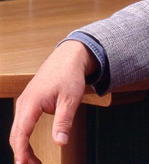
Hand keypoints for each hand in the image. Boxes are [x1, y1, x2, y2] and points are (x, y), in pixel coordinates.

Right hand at [10, 40, 98, 163]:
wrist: (69, 57)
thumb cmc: (70, 75)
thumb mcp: (70, 99)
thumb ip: (64, 121)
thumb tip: (60, 142)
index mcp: (31, 103)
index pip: (21, 134)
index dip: (22, 152)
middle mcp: (23, 103)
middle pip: (16, 135)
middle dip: (22, 154)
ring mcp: (24, 102)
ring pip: (18, 130)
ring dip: (22, 147)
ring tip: (33, 162)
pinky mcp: (29, 103)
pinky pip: (22, 124)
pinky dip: (24, 138)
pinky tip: (30, 148)